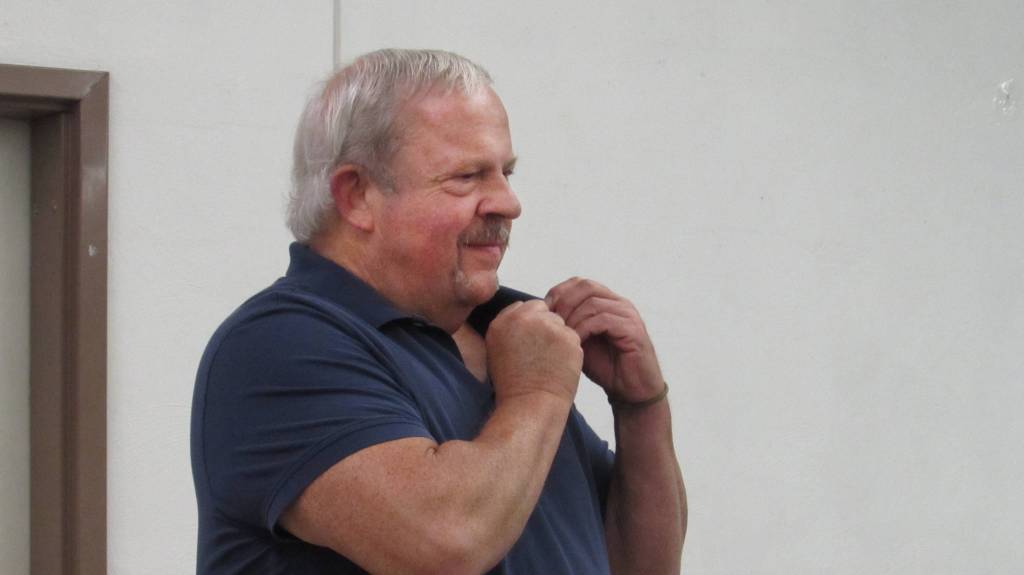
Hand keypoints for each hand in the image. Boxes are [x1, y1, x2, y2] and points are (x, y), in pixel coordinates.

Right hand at [486, 300, 582, 403]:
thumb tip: (526, 320)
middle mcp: (522, 318)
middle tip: (542, 353)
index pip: (523, 307)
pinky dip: (570, 350)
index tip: (530, 342)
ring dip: (559, 338)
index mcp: (501, 322)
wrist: (528, 405)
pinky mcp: (567, 335)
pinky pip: (573, 336)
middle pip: (543, 310)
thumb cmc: (513, 386)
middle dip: (546, 327)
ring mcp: (547, 325)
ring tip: (549, 362)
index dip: (530, 324)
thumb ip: (509, 329)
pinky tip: (560, 366)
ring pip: (560, 323)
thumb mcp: (496, 352)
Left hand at [545, 278, 663, 401]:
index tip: (542, 311)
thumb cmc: (606, 367)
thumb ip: (567, 326)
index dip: (558, 293)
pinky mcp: (633, 330)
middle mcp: (619, 303)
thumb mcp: (580, 342)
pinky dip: (584, 329)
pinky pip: (603, 319)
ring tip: (561, 335)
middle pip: (586, 286)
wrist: (631, 390)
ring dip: (572, 318)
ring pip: (592, 302)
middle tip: (550, 321)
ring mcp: (628, 315)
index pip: (579, 283)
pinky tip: (576, 343)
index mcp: (607, 302)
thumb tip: (540, 316)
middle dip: (563, 302)